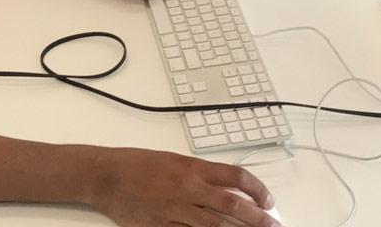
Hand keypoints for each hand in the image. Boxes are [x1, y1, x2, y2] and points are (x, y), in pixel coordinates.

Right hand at [85, 147, 278, 226]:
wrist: (107, 175)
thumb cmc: (138, 163)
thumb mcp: (175, 160)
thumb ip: (201, 175)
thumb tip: (229, 190)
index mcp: (193, 168)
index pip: (236, 178)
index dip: (258, 190)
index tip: (268, 201)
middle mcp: (189, 188)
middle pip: (232, 206)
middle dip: (258, 219)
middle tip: (274, 226)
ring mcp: (175, 211)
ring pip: (215, 226)